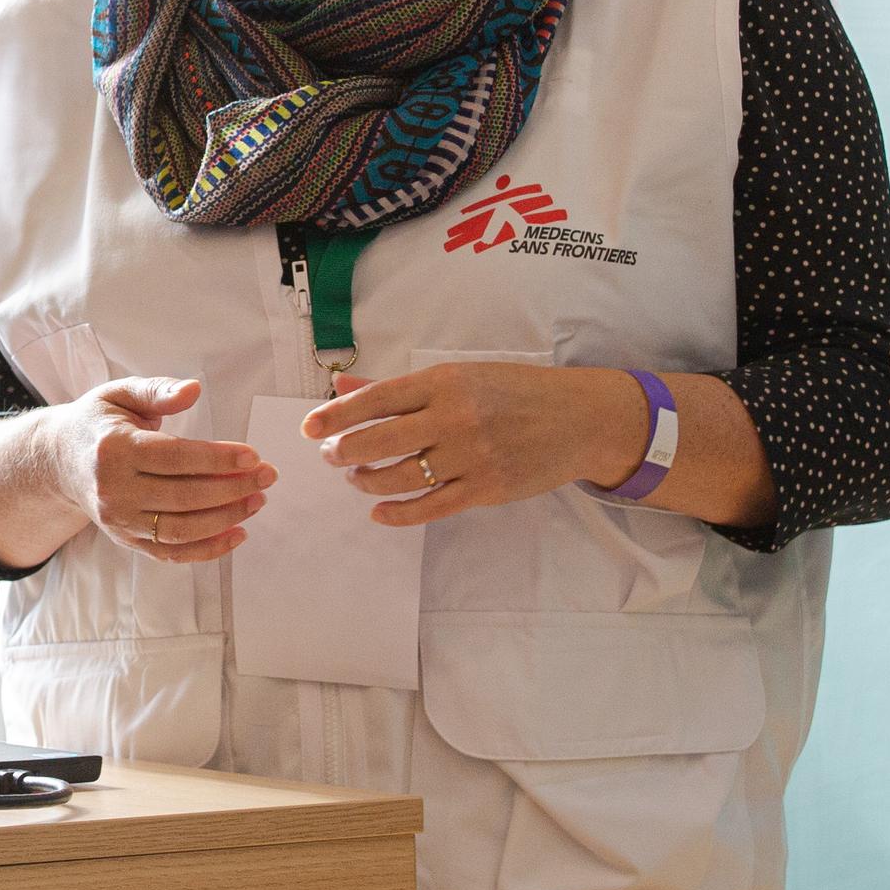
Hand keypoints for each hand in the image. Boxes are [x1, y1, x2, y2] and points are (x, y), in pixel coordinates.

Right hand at [47, 376, 274, 563]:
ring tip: (258, 501)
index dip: (218, 459)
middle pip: (184, 496)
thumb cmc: (98, 422)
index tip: (253, 456)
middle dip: (233, 489)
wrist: (59, 461)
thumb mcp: (120, 394)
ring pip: (181, 529)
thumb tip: (193, 389)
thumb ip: (157, 391)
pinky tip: (238, 533)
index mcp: (113, 448)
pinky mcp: (126, 540)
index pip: (175, 457)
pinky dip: (208, 549)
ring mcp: (118, 520)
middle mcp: (113, 489)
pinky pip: (172, 553)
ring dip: (227, 518)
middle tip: (267, 476)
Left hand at [301, 362, 648, 529]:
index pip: (375, 399)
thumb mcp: (459, 375)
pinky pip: (430, 508)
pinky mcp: (486, 489)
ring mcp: (470, 456)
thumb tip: (342, 386)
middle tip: (331, 457)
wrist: (580, 418)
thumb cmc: (515, 390)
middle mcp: (454, 418)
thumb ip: (399, 387)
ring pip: (399, 478)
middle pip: (379, 441)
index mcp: (444, 381)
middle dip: (343, 453)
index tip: (309, 428)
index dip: (335, 415)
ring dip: (367, 482)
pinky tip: (378, 511)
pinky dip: (398, 513)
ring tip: (357, 478)